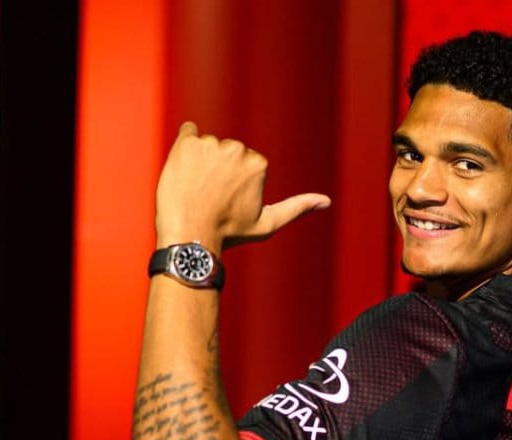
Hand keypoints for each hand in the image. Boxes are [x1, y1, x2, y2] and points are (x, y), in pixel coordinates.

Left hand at [155, 122, 329, 251]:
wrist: (190, 235)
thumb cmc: (230, 233)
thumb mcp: (268, 224)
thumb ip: (296, 208)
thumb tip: (327, 201)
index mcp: (258, 164)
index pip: (246, 164)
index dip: (237, 184)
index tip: (229, 202)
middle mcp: (237, 149)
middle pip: (227, 152)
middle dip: (220, 169)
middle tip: (211, 197)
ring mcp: (210, 144)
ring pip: (208, 147)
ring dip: (202, 162)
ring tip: (196, 189)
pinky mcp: (186, 141)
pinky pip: (188, 132)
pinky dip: (185, 148)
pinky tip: (184, 170)